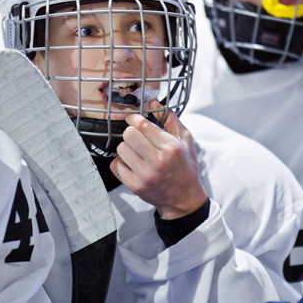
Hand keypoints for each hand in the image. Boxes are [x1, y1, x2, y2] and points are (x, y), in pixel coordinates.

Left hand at [110, 100, 207, 219]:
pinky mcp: (135, 186)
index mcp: (171, 147)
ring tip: (136, 153)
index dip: (134, 118)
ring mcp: (145, 175)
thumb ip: (170, 119)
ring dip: (126, 148)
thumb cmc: (185, 168)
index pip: (142, 124)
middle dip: (131, 133)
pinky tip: (132, 164)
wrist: (184, 199)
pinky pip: (116, 165)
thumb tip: (153, 102)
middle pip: (129, 134)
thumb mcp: (185, 141)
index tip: (133, 119)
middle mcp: (158, 160)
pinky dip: (121, 163)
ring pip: (121, 149)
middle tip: (137, 138)